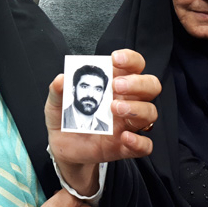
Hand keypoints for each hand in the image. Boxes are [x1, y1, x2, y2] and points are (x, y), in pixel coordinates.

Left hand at [45, 49, 159, 194]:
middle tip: (117, 86)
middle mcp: (127, 101)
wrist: (63, 147)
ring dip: (137, 108)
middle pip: (150, 86)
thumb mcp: (56, 103)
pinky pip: (145, 145)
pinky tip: (124, 137)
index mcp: (114, 85)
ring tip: (114, 108)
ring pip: (150, 112)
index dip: (130, 59)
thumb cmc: (66, 118)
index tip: (115, 59)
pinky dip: (139, 141)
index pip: (134, 66)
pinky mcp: (126, 146)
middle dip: (138, 83)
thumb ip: (57, 90)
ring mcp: (128, 124)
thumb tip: (61, 79)